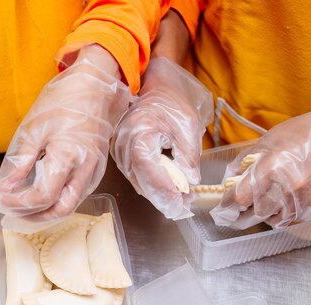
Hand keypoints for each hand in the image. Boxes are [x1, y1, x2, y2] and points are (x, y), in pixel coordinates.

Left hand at [0, 45, 130, 223]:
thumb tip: (5, 188)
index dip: (19, 203)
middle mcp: (85, 170)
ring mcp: (94, 171)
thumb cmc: (63, 102)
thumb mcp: (34, 129)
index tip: (0, 198)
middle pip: (60, 210)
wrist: (95, 87)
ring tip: (22, 205)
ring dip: (46, 212)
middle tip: (11, 210)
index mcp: (68, 157)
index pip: (42, 196)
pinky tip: (41, 195)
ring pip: (71, 205)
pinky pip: (77, 195)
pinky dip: (58, 201)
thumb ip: (20, 163)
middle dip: (34, 216)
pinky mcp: (96, 170)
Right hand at [111, 57, 212, 219]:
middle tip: (183, 211)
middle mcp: (124, 145)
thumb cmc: (170, 101)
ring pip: (138, 182)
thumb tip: (190, 181)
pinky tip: (169, 190)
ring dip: (159, 195)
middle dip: (163, 199)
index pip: (148, 169)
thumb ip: (189, 155)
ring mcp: (120, 152)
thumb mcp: (187, 125)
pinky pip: (137, 176)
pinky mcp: (122, 156)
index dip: (164, 190)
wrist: (153, 87)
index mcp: (139, 133)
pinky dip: (152, 186)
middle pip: (141, 181)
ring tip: (181, 202)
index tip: (181, 204)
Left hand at [211, 96, 310, 228]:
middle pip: (257, 213)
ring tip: (266, 203)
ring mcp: (308, 197)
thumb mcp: (269, 139)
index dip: (229, 204)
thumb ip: (246, 159)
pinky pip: (298, 216)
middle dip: (246, 213)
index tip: (225, 206)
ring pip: (277, 219)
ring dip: (268, 214)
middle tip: (241, 210)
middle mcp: (289, 185)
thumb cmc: (306, 130)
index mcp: (271, 167)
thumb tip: (230, 177)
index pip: (240, 197)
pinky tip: (288, 199)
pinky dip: (289, 212)